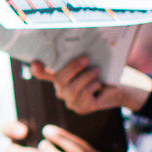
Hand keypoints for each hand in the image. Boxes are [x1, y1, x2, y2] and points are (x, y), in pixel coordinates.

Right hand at [30, 56, 145, 114]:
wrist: (116, 88)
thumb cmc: (100, 72)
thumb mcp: (90, 62)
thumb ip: (80, 56)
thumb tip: (80, 43)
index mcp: (59, 76)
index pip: (42, 73)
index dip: (37, 69)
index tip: (35, 62)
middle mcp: (61, 89)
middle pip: (59, 79)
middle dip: (72, 68)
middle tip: (86, 58)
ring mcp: (69, 101)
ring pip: (72, 89)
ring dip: (87, 77)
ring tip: (97, 71)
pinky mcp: (81, 108)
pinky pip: (84, 96)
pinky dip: (93, 86)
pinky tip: (99, 84)